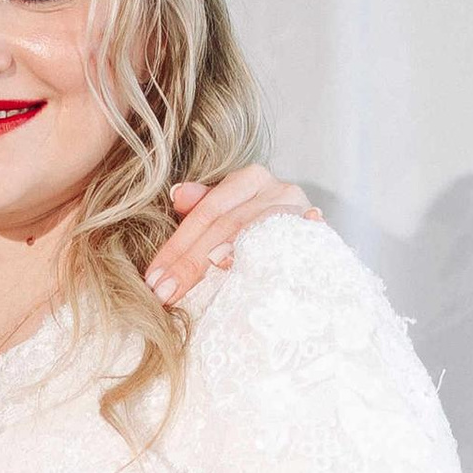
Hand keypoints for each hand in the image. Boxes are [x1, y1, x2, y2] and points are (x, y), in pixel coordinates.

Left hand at [143, 165, 319, 301]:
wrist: (317, 255)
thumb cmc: (265, 237)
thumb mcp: (232, 218)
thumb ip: (204, 208)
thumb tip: (178, 195)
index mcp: (249, 180)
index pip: (206, 212)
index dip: (176, 247)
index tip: (154, 280)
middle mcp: (276, 188)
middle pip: (225, 223)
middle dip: (191, 260)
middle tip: (166, 292)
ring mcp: (299, 210)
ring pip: (256, 230)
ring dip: (232, 249)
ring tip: (211, 268)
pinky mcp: (318, 234)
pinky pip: (292, 242)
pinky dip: (275, 249)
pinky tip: (255, 260)